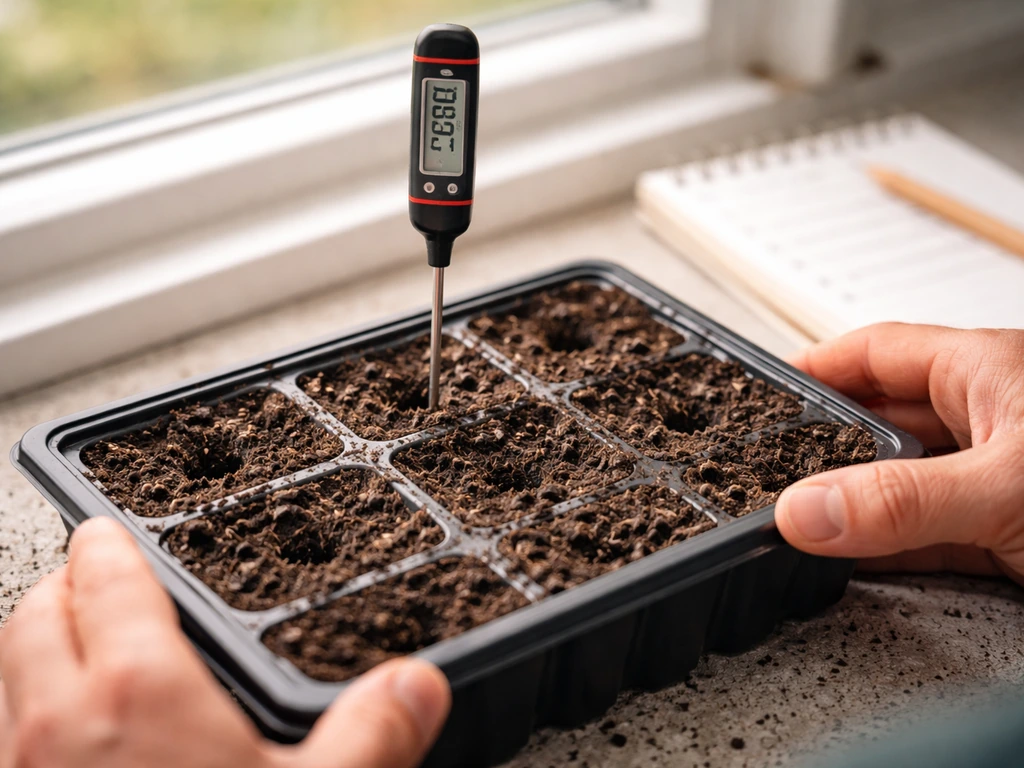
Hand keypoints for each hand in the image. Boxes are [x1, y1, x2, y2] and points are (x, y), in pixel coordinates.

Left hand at [0, 517, 450, 767]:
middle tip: (86, 579)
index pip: (102, 586)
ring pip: (1, 684)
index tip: (105, 531)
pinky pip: (0, 748)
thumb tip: (420, 681)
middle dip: (56, 587)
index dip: (103, 548)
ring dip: (30, 653)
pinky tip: (65, 751)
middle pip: (29, 620)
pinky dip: (21, 723)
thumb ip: (375, 734)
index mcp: (135, 698)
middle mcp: (53, 732)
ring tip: (71, 654)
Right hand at [775, 323, 1023, 585]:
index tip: (763, 394)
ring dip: (858, 505)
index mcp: (989, 372)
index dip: (815, 368)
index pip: (877, 352)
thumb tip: (806, 509)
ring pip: (907, 483)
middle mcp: (995, 419)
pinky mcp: (1014, 537)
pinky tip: (856, 558)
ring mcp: (1003, 479)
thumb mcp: (1007, 486)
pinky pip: (934, 535)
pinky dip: (893, 548)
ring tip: (804, 519)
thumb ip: (903, 499)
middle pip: (884, 420)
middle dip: (827, 445)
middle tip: (773, 469)